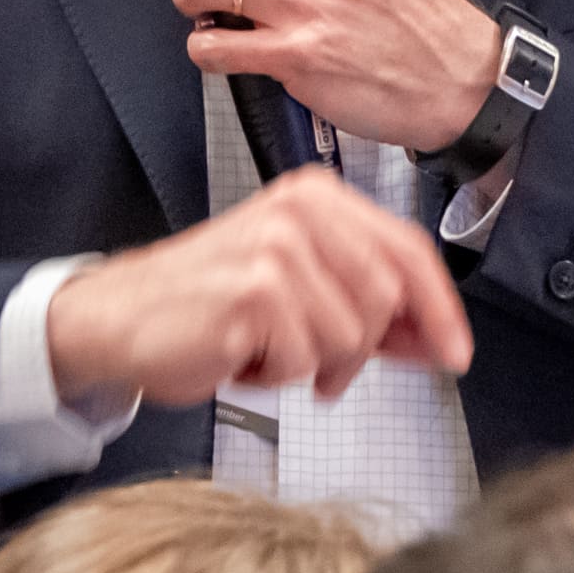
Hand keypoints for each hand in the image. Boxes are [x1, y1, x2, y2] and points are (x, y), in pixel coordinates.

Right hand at [42, 173, 476, 411]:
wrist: (119, 318)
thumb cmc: (208, 304)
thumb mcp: (298, 288)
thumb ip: (367, 303)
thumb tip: (437, 339)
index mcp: (317, 197)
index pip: (408, 249)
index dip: (439, 308)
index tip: (454, 353)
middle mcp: (301, 211)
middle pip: (386, 300)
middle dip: (361, 349)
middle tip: (319, 366)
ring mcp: (278, 248)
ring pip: (351, 336)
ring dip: (311, 364)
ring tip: (265, 349)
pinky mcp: (255, 291)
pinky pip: (306, 360)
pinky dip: (276, 375)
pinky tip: (242, 355)